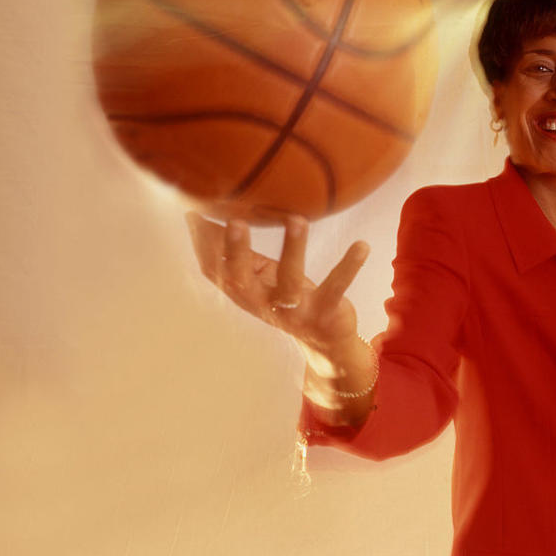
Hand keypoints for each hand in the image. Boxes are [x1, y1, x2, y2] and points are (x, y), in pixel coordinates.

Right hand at [185, 212, 368, 362]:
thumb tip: (199, 215)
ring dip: (293, 250)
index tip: (193, 211)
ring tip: (297, 219)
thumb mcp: (256, 275)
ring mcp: (294, 311)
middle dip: (236, 251)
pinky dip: (349, 266)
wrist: (324, 343)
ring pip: (289, 282)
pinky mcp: (325, 313)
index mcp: (243, 292)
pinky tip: (362, 245)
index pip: (213, 270)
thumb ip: (232, 249)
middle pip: (241, 280)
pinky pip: (336, 287)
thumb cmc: (285, 296)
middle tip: (235, 221)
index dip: (201, 245)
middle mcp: (262, 304)